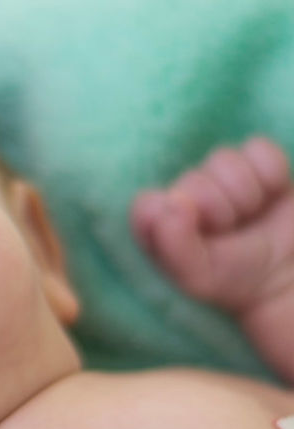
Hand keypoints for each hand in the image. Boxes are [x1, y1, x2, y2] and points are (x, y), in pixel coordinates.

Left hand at [130, 137, 293, 312]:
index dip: (174, 214)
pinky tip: (270, 196)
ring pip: (224, 159)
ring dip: (245, 193)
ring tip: (250, 217)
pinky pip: (258, 149)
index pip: (149, 203)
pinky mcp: (252, 164)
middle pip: (193, 179)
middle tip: (231, 232)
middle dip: (218, 209)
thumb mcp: (200, 276)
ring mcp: (216, 178)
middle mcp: (182, 197)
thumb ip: (174, 246)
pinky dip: (270, 174)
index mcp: (158, 225)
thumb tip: (171, 202)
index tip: (199, 235)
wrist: (288, 275)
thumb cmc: (235, 279)